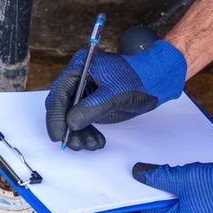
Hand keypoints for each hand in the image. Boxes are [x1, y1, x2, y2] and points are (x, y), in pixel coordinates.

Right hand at [44, 38, 186, 150]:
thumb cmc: (138, 80)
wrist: (156, 81)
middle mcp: (78, 78)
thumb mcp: (114, 95)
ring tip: (90, 145)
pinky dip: (88, 133)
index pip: (59, 93)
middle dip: (67, 127)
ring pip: (72, 117)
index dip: (56, 116)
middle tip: (73, 144)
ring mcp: (85, 92)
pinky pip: (83, 121)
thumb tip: (70, 123)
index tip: (58, 135)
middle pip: (62, 106)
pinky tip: (96, 142)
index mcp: (80, 67)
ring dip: (78, 134)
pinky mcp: (92, 103)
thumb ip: (90, 109)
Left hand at [131, 160, 212, 212]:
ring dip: (184, 194)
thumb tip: (141, 175)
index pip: (155, 210)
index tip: (147, 178)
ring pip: (185, 210)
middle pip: (170, 211)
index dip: (150, 191)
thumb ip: (160, 177)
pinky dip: (197, 199)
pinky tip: (204, 186)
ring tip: (194, 179)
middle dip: (170, 192)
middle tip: (174, 174)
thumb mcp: (187, 177)